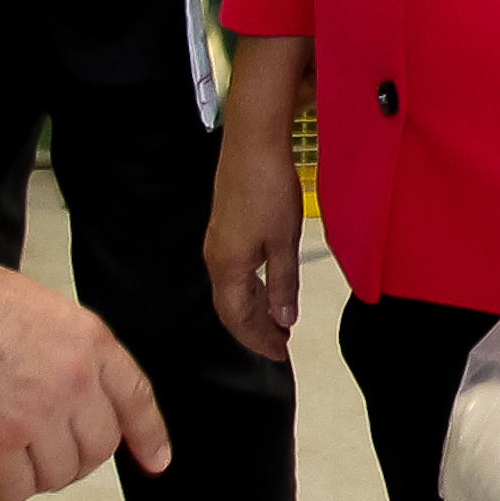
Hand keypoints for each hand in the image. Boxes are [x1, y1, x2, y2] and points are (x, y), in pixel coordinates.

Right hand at [0, 262, 169, 500]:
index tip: (156, 460)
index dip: (148, 435)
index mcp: (88, 341)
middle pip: (98, 447)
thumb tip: (67, 393)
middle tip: (47, 462)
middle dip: (75, 462)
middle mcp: (73, 379)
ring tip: (11, 470)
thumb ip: (64, 350)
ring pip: (59, 474)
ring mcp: (38, 412)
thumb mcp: (41, 308)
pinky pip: (15, 489)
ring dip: (37, 480)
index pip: (135, 396)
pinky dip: (2, 494)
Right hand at [203, 39, 309, 359]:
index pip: (238, 319)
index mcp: (228, 267)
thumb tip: (283, 321)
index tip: (279, 356)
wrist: (253, 144)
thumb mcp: (284, 241)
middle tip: (280, 346)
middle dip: (254, 331)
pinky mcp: (224, 228)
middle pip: (230, 309)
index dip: (258, 340)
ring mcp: (217, 243)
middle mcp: (215, 258)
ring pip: (231, 291)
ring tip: (277, 324)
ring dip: (253, 311)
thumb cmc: (270, 190)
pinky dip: (250, 290)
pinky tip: (267, 288)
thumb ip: (283, 285)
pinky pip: (233, 273)